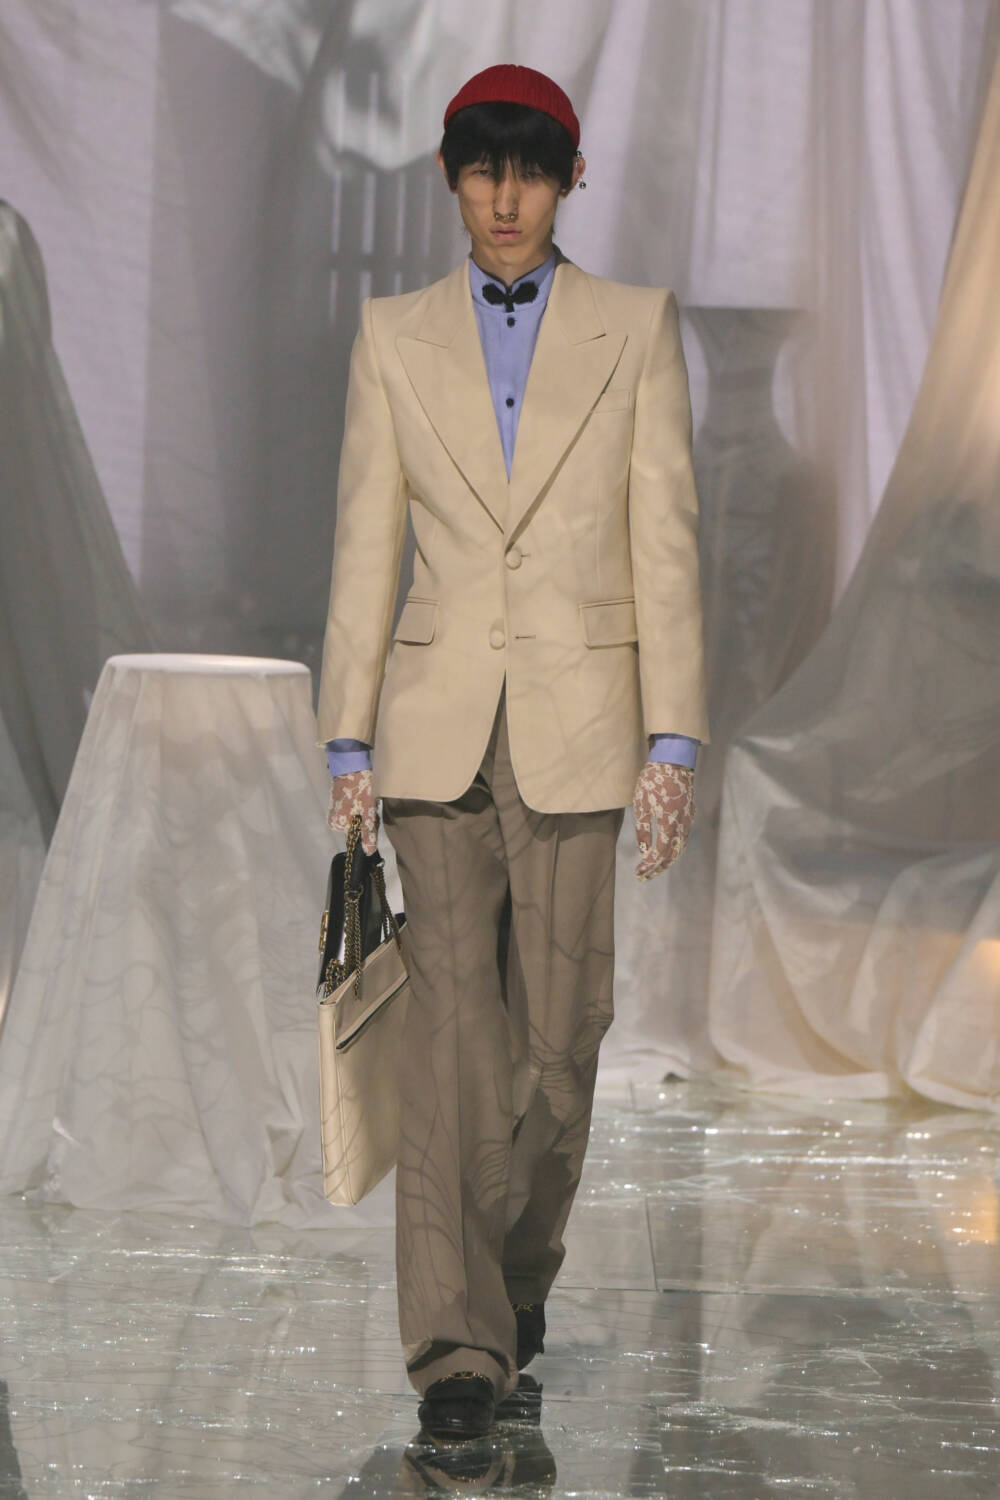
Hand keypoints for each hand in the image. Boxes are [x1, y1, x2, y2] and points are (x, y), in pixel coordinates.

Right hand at [327, 768, 378, 853]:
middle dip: (367, 818)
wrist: (351, 763)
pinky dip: (360, 804)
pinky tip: (363, 795)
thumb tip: (368, 852)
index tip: (371, 812)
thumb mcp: (368, 811)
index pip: (359, 834)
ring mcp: (334, 810)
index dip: (369, 825)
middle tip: (370, 804)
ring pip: (356, 817)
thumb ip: (368, 832)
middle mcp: (332, 820)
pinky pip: (353, 809)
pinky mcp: (338, 801)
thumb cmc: (360, 788)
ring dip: (365, 810)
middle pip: (357, 826)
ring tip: (367, 798)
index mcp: (337, 824)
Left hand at [633, 762, 694, 880]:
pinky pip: (683, 839)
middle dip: (657, 869)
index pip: (659, 853)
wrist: (673, 761)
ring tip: (652, 868)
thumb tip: (644, 853)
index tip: (638, 873)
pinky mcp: (690, 815)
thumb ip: (643, 830)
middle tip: (643, 877)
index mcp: (669, 823)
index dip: (649, 866)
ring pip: (680, 848)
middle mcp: (682, 824)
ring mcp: (689, 820)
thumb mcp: (641, 805)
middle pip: (672, 856)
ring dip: (666, 861)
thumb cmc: (653, 780)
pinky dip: (673, 850)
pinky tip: (663, 852)